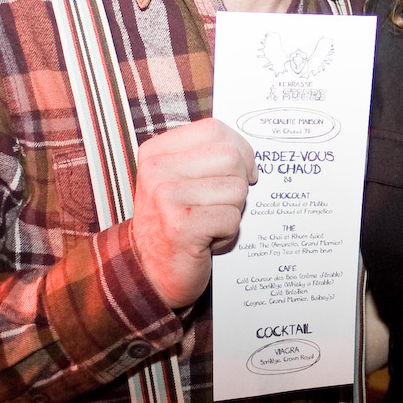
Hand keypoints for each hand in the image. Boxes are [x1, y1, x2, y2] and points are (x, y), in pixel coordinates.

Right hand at [129, 118, 255, 308]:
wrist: (149, 272)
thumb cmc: (175, 223)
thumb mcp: (181, 180)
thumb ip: (208, 158)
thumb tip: (252, 157)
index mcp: (156, 152)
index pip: (214, 129)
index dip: (239, 150)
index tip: (240, 172)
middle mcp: (156, 170)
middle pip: (231, 157)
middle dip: (237, 185)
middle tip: (218, 206)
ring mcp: (166, 197)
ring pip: (237, 189)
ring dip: (232, 212)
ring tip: (208, 224)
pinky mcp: (181, 226)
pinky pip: (232, 219)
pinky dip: (228, 234)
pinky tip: (206, 241)